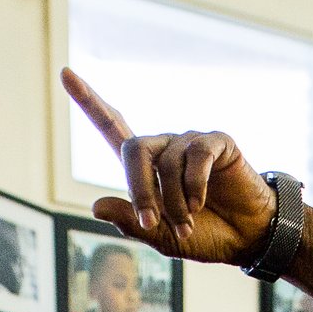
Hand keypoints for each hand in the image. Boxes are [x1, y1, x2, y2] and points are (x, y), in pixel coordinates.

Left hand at [61, 69, 276, 265]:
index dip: (90, 102)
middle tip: (153, 222)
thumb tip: (96, 205)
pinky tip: (201, 203)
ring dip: (174, 201)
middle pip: (134, 149)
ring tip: (189, 222)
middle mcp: (166, 148)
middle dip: (139, 189)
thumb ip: (132, 223)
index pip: (112, 127)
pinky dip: (195, 186)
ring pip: (166, 163)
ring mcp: (191, 143)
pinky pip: (196, 156)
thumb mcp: (163, 238)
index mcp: (147, 167)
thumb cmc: (205, 235)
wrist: (247, 238)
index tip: (65, 74)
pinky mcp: (217, 143)